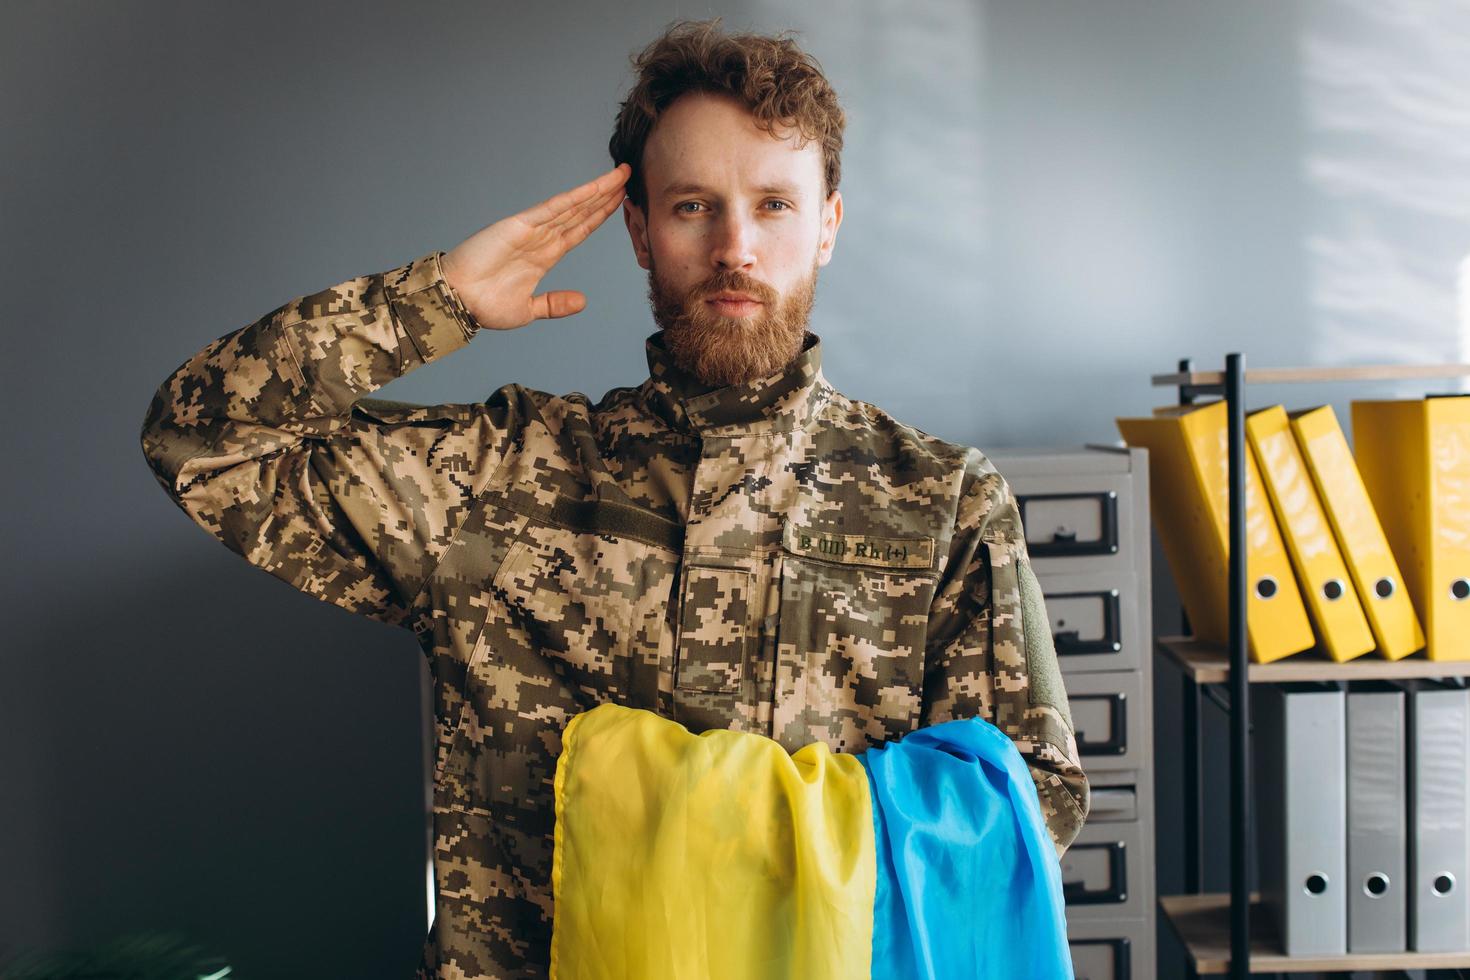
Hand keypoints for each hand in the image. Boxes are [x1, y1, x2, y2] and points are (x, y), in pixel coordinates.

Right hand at [440, 163, 631, 330]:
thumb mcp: (529, 309)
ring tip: (619, 176)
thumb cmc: (484, 305)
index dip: (600, 216)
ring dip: (596, 191)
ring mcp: (532, 229)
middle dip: (605, 196)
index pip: (580, 230)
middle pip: (581, 212)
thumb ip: (554, 304)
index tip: (620, 204)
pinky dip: (573, 198)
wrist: (457, 301)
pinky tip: (592, 189)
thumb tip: (582, 302)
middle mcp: (542, 238)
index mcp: (545, 255)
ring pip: (572, 206)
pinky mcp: (519, 225)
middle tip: (627, 178)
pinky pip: (552, 209)